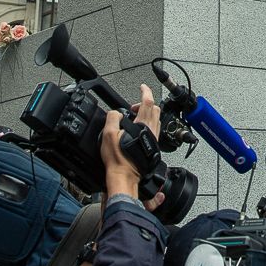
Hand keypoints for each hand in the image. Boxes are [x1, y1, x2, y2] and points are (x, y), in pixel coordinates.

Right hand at [100, 84, 159, 199]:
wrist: (125, 177)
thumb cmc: (118, 160)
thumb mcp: (108, 134)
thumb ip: (112, 118)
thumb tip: (116, 113)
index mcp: (142, 125)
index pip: (148, 102)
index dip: (145, 91)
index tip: (142, 87)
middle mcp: (152, 131)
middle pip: (155, 109)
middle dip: (146, 103)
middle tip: (133, 107)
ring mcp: (154, 139)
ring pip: (157, 120)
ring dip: (148, 114)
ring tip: (135, 118)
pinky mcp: (153, 147)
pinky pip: (155, 130)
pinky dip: (148, 124)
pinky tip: (138, 131)